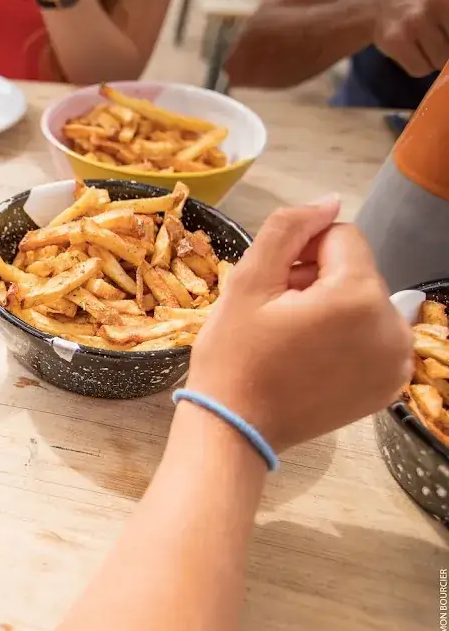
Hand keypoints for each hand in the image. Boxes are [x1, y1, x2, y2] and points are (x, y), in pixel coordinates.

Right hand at [185, 197, 412, 452]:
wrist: (236, 428)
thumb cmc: (233, 355)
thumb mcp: (247, 283)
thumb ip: (288, 229)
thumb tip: (329, 201)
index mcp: (358, 296)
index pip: (340, 236)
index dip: (300, 251)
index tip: (272, 285)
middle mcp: (392, 327)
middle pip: (355, 270)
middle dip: (317, 280)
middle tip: (275, 314)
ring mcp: (397, 360)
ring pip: (364, 301)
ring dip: (331, 308)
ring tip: (291, 337)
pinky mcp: (391, 383)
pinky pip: (373, 335)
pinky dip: (346, 338)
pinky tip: (311, 358)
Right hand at [373, 0, 448, 77]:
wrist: (377, 4)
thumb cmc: (423, 2)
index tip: (444, 37)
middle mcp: (437, 1)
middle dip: (448, 48)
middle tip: (437, 37)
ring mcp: (415, 21)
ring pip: (441, 61)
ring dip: (434, 59)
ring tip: (424, 44)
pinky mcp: (396, 40)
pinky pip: (420, 69)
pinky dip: (418, 66)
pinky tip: (411, 51)